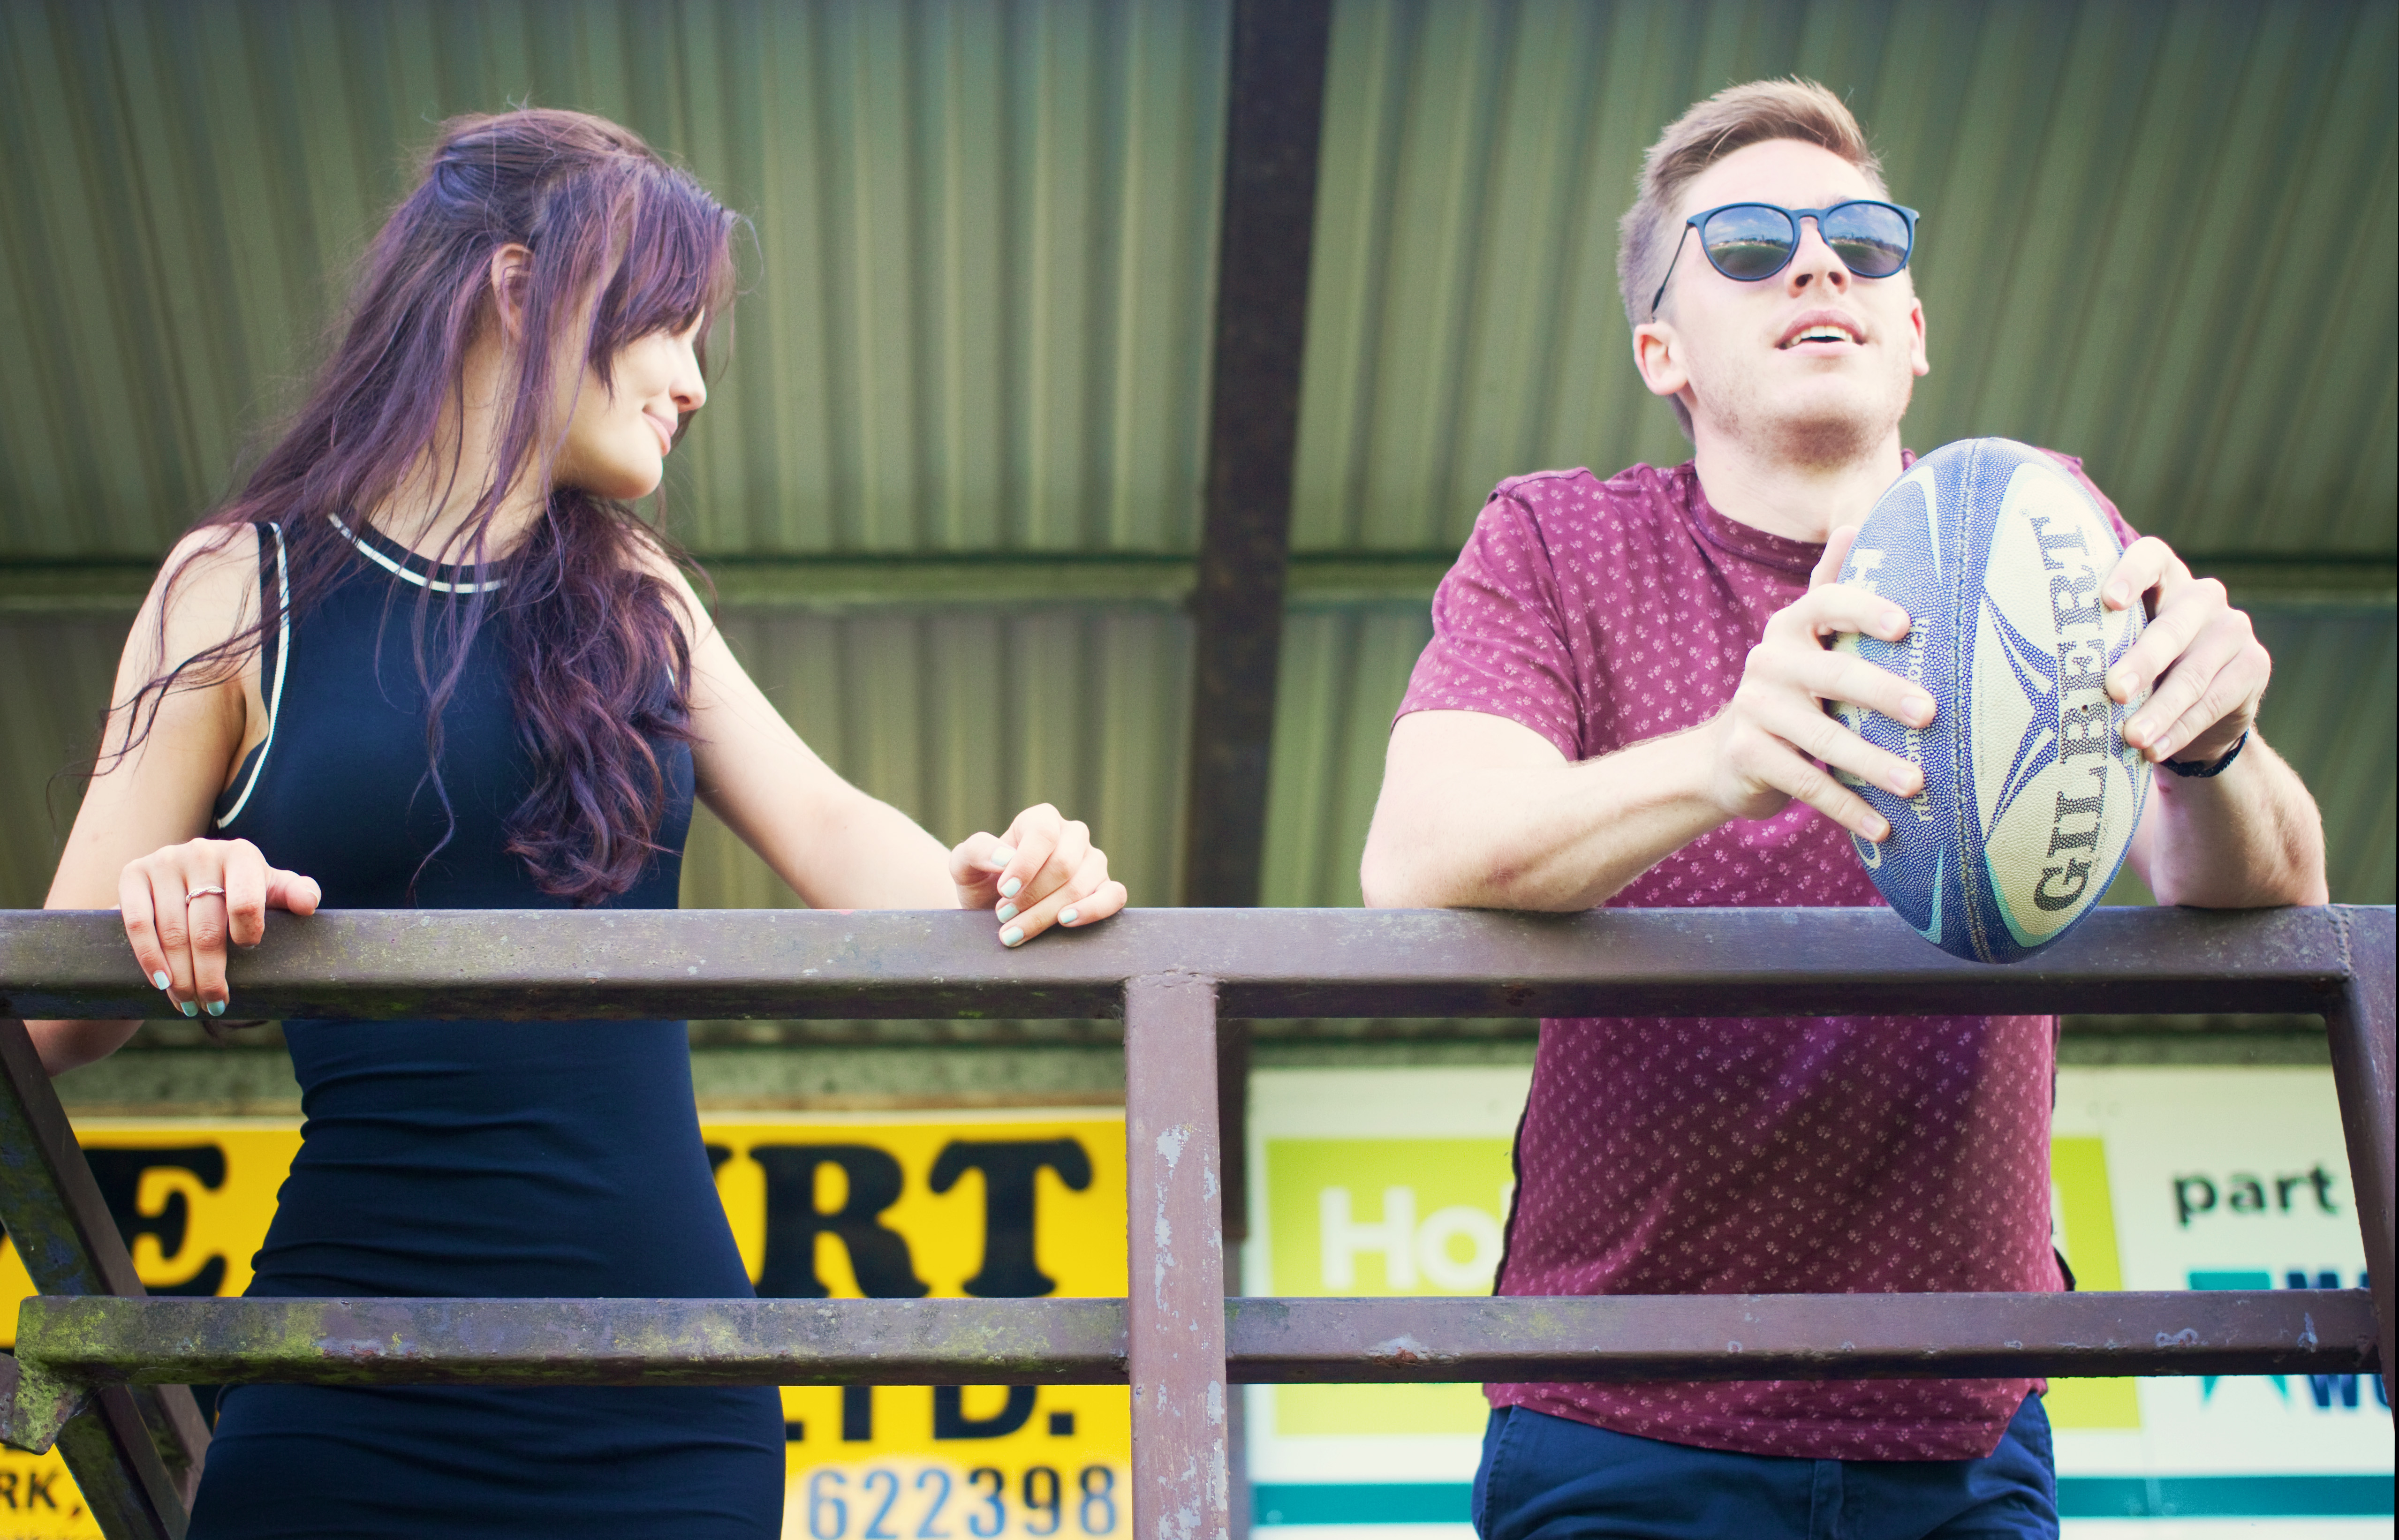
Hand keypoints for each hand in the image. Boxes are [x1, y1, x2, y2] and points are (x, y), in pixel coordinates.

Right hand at [120, 838, 320, 1016]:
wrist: (190, 877)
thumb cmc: (243, 888)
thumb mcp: (273, 889)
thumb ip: (297, 893)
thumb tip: (307, 905)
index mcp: (241, 855)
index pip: (246, 902)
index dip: (247, 935)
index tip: (248, 954)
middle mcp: (201, 853)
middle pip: (205, 928)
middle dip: (210, 975)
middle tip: (214, 1006)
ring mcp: (164, 861)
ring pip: (171, 931)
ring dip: (179, 976)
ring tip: (189, 1004)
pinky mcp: (133, 873)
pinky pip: (137, 922)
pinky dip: (148, 956)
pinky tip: (161, 982)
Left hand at [949, 804, 1127, 946]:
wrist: (994, 911)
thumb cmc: (982, 881)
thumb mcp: (964, 864)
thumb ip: (976, 851)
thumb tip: (1005, 857)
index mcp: (1042, 819)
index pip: (1043, 834)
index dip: (1025, 864)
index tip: (1003, 891)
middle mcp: (1073, 835)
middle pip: (1063, 865)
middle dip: (1031, 897)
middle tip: (1004, 916)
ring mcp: (1093, 862)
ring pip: (1081, 885)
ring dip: (1046, 913)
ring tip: (1018, 928)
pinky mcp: (1106, 889)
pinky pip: (1114, 896)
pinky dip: (1093, 910)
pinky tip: (1066, 921)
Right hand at [1702, 525, 1936, 842]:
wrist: (1729, 758)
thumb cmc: (1795, 695)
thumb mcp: (1810, 644)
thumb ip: (1834, 590)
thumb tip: (1854, 522)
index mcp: (1790, 627)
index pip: (1824, 602)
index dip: (1862, 607)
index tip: (1906, 623)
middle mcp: (1767, 661)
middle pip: (1831, 674)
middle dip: (1884, 694)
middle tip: (1932, 713)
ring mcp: (1753, 709)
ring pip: (1821, 737)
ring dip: (1873, 764)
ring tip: (1918, 785)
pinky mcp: (1747, 756)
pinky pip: (1804, 783)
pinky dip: (1846, 807)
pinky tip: (1883, 827)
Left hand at [2102, 537, 2267, 765]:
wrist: (2198, 707)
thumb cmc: (2139, 667)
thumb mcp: (2120, 647)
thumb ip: (2100, 642)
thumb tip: (2045, 664)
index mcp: (2164, 578)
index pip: (2150, 557)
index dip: (2131, 574)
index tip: (2109, 602)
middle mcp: (2202, 596)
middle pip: (2171, 627)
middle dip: (2142, 662)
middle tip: (2114, 690)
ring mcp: (2233, 629)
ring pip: (2193, 672)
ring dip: (2160, 709)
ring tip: (2132, 737)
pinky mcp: (2254, 666)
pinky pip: (2215, 701)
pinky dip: (2180, 729)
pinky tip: (2154, 749)